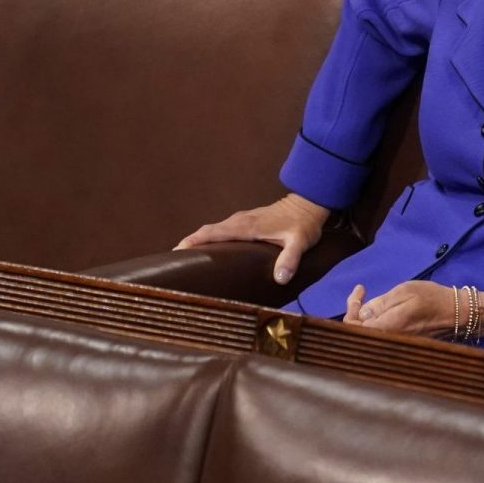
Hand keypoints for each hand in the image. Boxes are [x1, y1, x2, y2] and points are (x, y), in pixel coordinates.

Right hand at [174, 194, 328, 284]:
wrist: (309, 203)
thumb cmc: (303, 224)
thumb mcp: (300, 242)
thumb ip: (290, 259)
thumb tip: (280, 279)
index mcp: (246, 226)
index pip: (213, 232)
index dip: (194, 241)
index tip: (176, 252)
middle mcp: (239, 221)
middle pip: (208, 231)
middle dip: (190, 243)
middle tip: (174, 262)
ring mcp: (242, 219)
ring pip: (214, 230)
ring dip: (199, 241)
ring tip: (187, 260)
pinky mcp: (246, 221)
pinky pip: (222, 230)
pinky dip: (211, 238)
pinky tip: (211, 252)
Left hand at [346, 281, 454, 336]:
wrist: (456, 314)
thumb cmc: (432, 299)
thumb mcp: (405, 291)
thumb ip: (380, 303)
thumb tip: (362, 312)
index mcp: (386, 329)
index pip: (354, 327)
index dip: (350, 307)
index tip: (361, 289)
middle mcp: (387, 341)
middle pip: (359, 332)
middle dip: (355, 310)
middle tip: (362, 293)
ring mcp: (394, 344)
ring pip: (369, 333)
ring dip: (364, 315)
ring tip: (367, 297)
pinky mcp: (400, 343)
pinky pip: (380, 334)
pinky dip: (375, 320)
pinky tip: (380, 308)